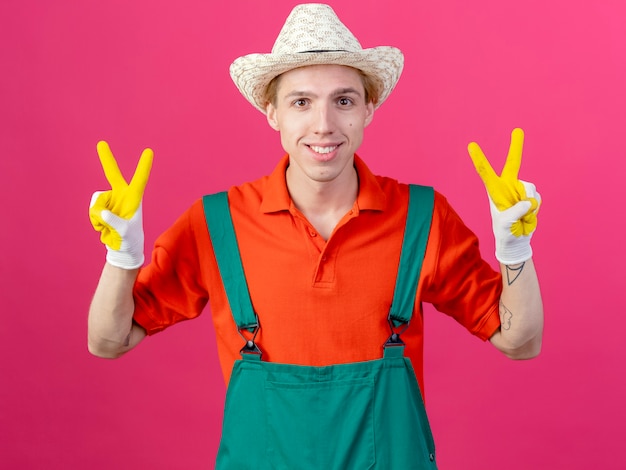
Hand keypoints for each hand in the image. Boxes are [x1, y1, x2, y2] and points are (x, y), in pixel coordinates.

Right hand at [89, 141, 152, 268]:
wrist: (121, 248)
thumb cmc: (130, 240)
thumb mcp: (125, 233)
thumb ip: (115, 221)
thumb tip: (102, 212)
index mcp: (134, 199)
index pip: (140, 179)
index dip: (143, 166)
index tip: (149, 151)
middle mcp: (122, 195)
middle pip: (113, 174)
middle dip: (106, 159)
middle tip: (101, 143)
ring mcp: (111, 200)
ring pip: (97, 200)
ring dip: (99, 216)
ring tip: (108, 226)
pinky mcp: (101, 207)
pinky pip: (92, 208)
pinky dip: (95, 220)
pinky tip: (103, 226)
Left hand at [468, 128, 540, 263]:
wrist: (516, 240)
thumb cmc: (504, 231)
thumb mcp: (506, 222)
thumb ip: (516, 210)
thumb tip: (528, 201)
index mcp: (494, 191)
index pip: (485, 172)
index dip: (479, 159)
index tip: (471, 145)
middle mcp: (507, 186)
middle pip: (513, 164)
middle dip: (516, 148)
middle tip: (518, 130)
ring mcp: (520, 190)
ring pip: (529, 188)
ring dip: (528, 205)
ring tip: (521, 217)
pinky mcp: (531, 196)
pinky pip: (537, 197)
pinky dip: (535, 209)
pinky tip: (528, 216)